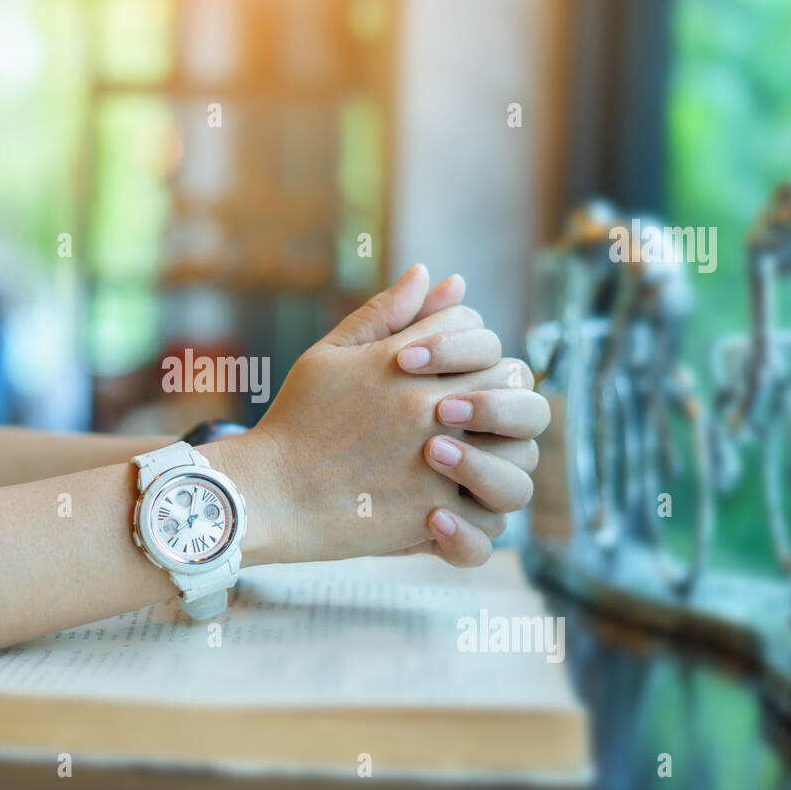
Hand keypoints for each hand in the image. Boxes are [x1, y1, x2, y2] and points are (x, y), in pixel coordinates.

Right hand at [211, 265, 546, 566]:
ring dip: (507, 448)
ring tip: (476, 455)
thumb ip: (383, 314)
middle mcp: (429, 408)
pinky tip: (459, 501)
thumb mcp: (330, 356)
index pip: (471, 325)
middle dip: (500, 385)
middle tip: (475, 405)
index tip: (445, 361)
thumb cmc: (295, 422)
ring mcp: (437, 464)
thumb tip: (431, 274)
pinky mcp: (434, 514)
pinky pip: (492, 515)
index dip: (465, 336)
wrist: (269, 494)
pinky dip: (483, 509)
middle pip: (510, 378)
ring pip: (521, 449)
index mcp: (402, 362)